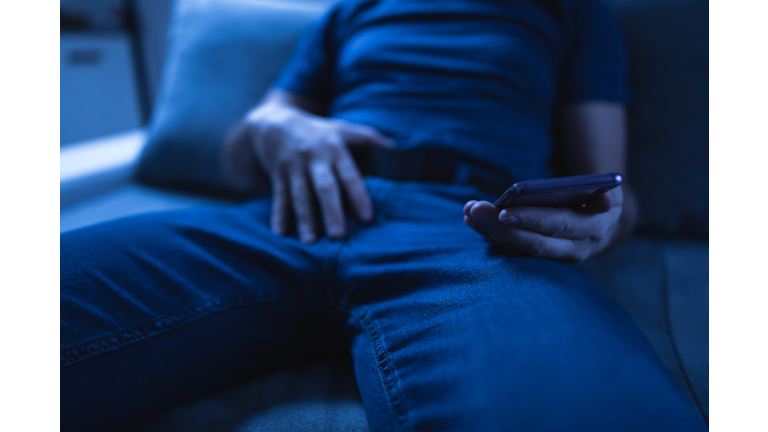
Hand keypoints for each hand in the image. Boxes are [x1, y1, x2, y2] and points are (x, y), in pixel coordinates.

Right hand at [245, 106, 392, 242]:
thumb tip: (394, 150)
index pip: (349, 174)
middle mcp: (314, 157)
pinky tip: (279, 231)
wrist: (275, 122)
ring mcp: (294, 167)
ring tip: (309, 240)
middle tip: (337, 234)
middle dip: (331, 210)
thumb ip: (368, 137)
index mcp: (334, 148)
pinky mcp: (278, 174)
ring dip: (304, 218)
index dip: (358, 195)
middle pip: (324, 187)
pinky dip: (278, 214)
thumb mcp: (341, 129)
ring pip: (300, 195)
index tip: (365, 217)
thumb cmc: (316, 131)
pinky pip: (279, 196)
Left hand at [463, 187, 623, 261]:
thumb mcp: (610, 193)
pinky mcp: (538, 258)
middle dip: (501, 226)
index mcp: (592, 229)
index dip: (531, 219)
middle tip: (476, 208)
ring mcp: (553, 257)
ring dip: (490, 230)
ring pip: (518, 248)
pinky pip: (511, 249)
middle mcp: (574, 249)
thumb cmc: (599, 199)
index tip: (504, 211)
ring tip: (470, 210)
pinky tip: (472, 219)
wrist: (601, 225)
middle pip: (532, 243)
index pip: (558, 225)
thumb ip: (606, 195)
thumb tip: (604, 200)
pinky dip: (490, 234)